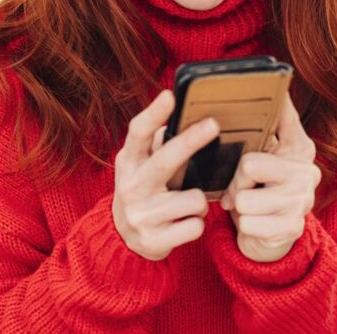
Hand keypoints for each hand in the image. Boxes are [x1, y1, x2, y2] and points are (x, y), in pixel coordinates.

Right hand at [112, 90, 219, 260]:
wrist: (123, 240)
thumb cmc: (142, 191)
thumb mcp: (139, 166)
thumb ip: (155, 144)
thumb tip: (182, 113)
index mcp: (129, 163)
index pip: (137, 134)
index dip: (154, 114)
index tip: (170, 95)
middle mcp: (131, 187)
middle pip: (165, 160)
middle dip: (191, 141)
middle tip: (213, 124)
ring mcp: (142, 216)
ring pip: (194, 199)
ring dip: (199, 201)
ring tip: (186, 205)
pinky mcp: (155, 241)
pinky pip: (196, 225)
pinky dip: (197, 223)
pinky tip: (182, 223)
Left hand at [218, 94, 319, 261]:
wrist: (272, 236)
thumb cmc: (262, 190)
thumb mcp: (264, 158)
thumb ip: (266, 130)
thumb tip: (274, 90)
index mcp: (299, 148)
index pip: (285, 117)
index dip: (278, 101)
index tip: (271, 75)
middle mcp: (307, 171)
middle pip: (249, 164)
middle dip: (236, 180)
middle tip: (240, 187)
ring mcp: (302, 200)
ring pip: (244, 198)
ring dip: (239, 206)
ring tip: (249, 206)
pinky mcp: (293, 226)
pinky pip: (248, 222)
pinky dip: (244, 225)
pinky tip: (255, 223)